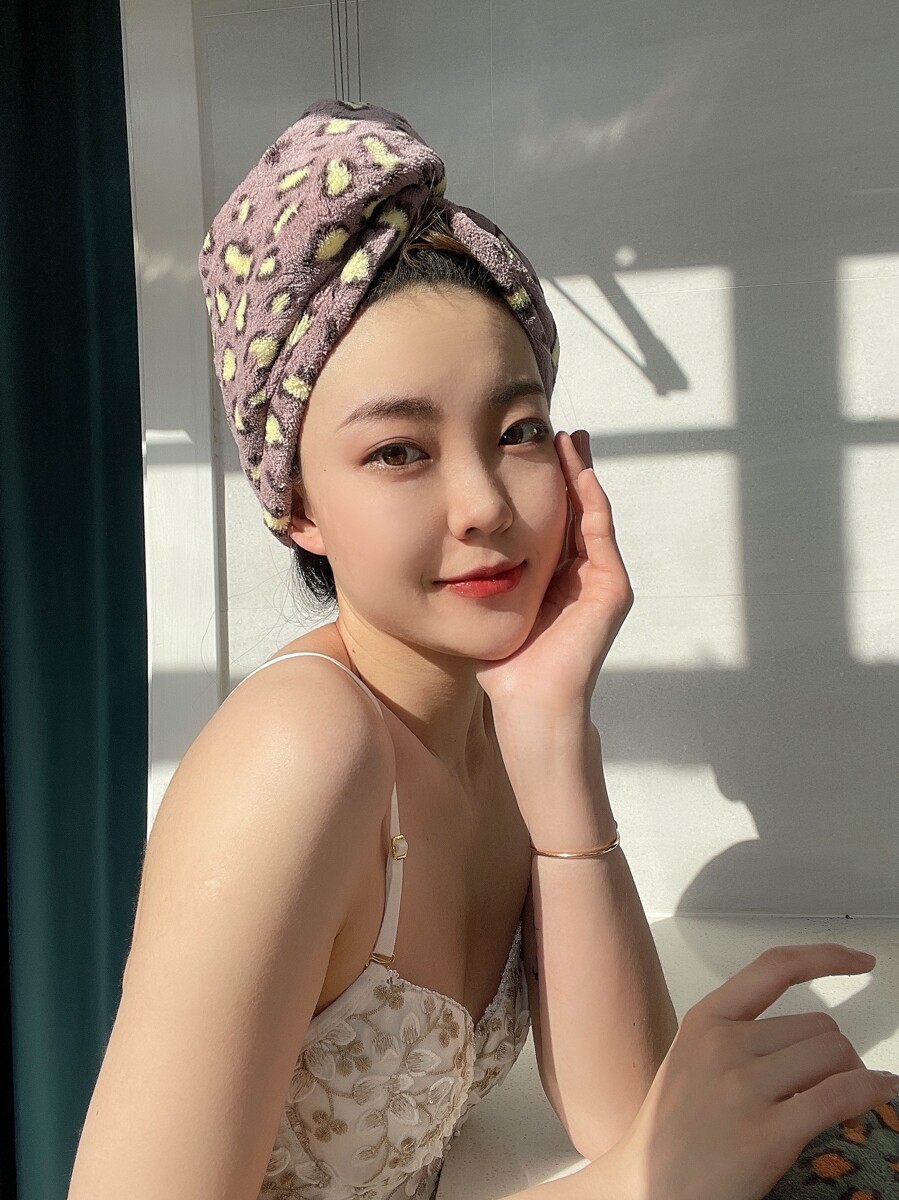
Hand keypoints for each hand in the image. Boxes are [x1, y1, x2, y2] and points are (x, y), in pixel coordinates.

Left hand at [474, 430, 633, 716]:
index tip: (524, 448)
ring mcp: (598, 582)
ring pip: (591, 515)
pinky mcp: (611, 590)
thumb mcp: (486, 602)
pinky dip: (592, 504)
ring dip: (582, 475)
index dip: (541, 484)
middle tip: (555, 429)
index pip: (549, 518)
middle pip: (574, 508)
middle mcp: (579, 575)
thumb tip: (443, 542)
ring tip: (570, 439)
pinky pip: (601, 536)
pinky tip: (580, 475)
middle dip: (567, 469)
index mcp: (552, 577)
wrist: (527, 702)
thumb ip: (477, 572)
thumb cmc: (502, 663)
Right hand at [581, 944, 893, 1199]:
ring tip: (832, 1101)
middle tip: (827, 1083)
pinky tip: (879, 1092)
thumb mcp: (693, 1060)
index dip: (825, 958)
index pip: (774, 968)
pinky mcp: (767, 1133)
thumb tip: (813, 1035)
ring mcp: (743, 1088)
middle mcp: (723, 1045)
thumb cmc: (672, 1130)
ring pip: (834, 1055)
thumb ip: (739, 1034)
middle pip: (819, 1025)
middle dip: (835, 1053)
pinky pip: (841, 1094)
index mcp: (705, 1020)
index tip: (859, 960)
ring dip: (849, 1076)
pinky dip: (871, 1091)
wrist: (646, 1187)